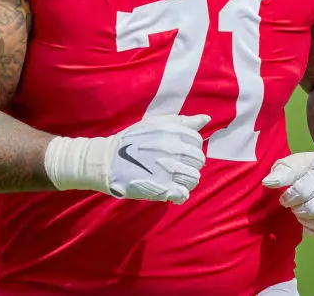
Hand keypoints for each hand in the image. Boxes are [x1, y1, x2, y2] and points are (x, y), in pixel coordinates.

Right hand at [44, 114, 209, 204]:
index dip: (190, 147)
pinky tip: (171, 191)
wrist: (108, 160)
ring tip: (173, 179)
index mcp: (172, 132)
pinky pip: (184, 193)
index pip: (197, 140)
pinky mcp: (163, 188)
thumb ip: (182, 121)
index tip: (178, 152)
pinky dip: (180, 194)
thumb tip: (206, 118)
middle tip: (175, 166)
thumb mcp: (155, 124)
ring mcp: (169, 169)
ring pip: (194, 178)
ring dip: (186, 180)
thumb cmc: (132, 140)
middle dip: (190, 164)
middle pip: (198, 160)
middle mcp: (173, 149)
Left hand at [263, 151, 313, 239]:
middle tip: (293, 207)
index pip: (304, 190)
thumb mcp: (300, 161)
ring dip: (307, 222)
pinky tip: (311, 225)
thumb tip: (267, 182)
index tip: (284, 198)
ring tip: (301, 214)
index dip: (289, 198)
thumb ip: (284, 170)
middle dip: (298, 211)